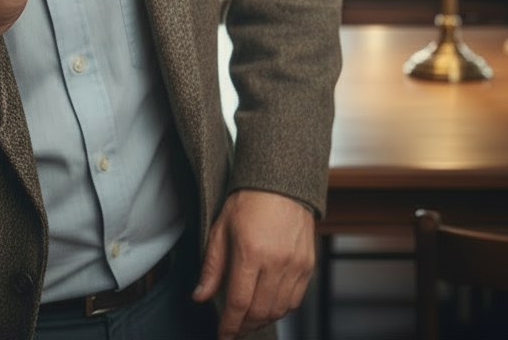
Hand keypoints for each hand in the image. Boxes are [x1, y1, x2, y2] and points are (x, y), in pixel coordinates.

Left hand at [193, 189, 315, 338]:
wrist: (281, 183)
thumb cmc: (248, 200)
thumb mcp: (221, 228)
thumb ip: (212, 266)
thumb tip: (200, 295)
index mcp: (250, 251)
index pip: (238, 302)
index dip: (229, 325)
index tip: (222, 335)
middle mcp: (276, 261)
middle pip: (259, 311)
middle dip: (244, 326)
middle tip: (233, 329)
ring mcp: (295, 265)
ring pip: (279, 309)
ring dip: (262, 320)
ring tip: (248, 320)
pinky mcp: (308, 265)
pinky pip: (295, 300)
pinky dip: (280, 309)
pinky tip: (268, 306)